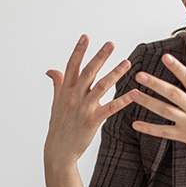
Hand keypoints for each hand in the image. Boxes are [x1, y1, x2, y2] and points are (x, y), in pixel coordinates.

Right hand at [44, 35, 133, 169]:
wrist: (59, 150)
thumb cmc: (59, 126)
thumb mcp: (56, 103)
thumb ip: (57, 84)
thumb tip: (51, 70)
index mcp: (65, 91)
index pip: (71, 66)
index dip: (78, 51)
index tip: (85, 37)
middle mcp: (73, 97)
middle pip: (88, 72)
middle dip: (99, 57)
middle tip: (110, 44)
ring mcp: (83, 108)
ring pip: (101, 87)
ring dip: (115, 74)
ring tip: (127, 63)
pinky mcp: (92, 120)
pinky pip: (110, 108)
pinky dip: (122, 100)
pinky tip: (133, 93)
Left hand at [127, 54, 185, 167]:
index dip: (177, 67)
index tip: (165, 57)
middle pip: (172, 93)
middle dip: (154, 83)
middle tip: (139, 75)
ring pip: (164, 110)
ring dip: (147, 102)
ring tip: (131, 94)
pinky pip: (165, 132)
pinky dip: (150, 128)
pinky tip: (136, 124)